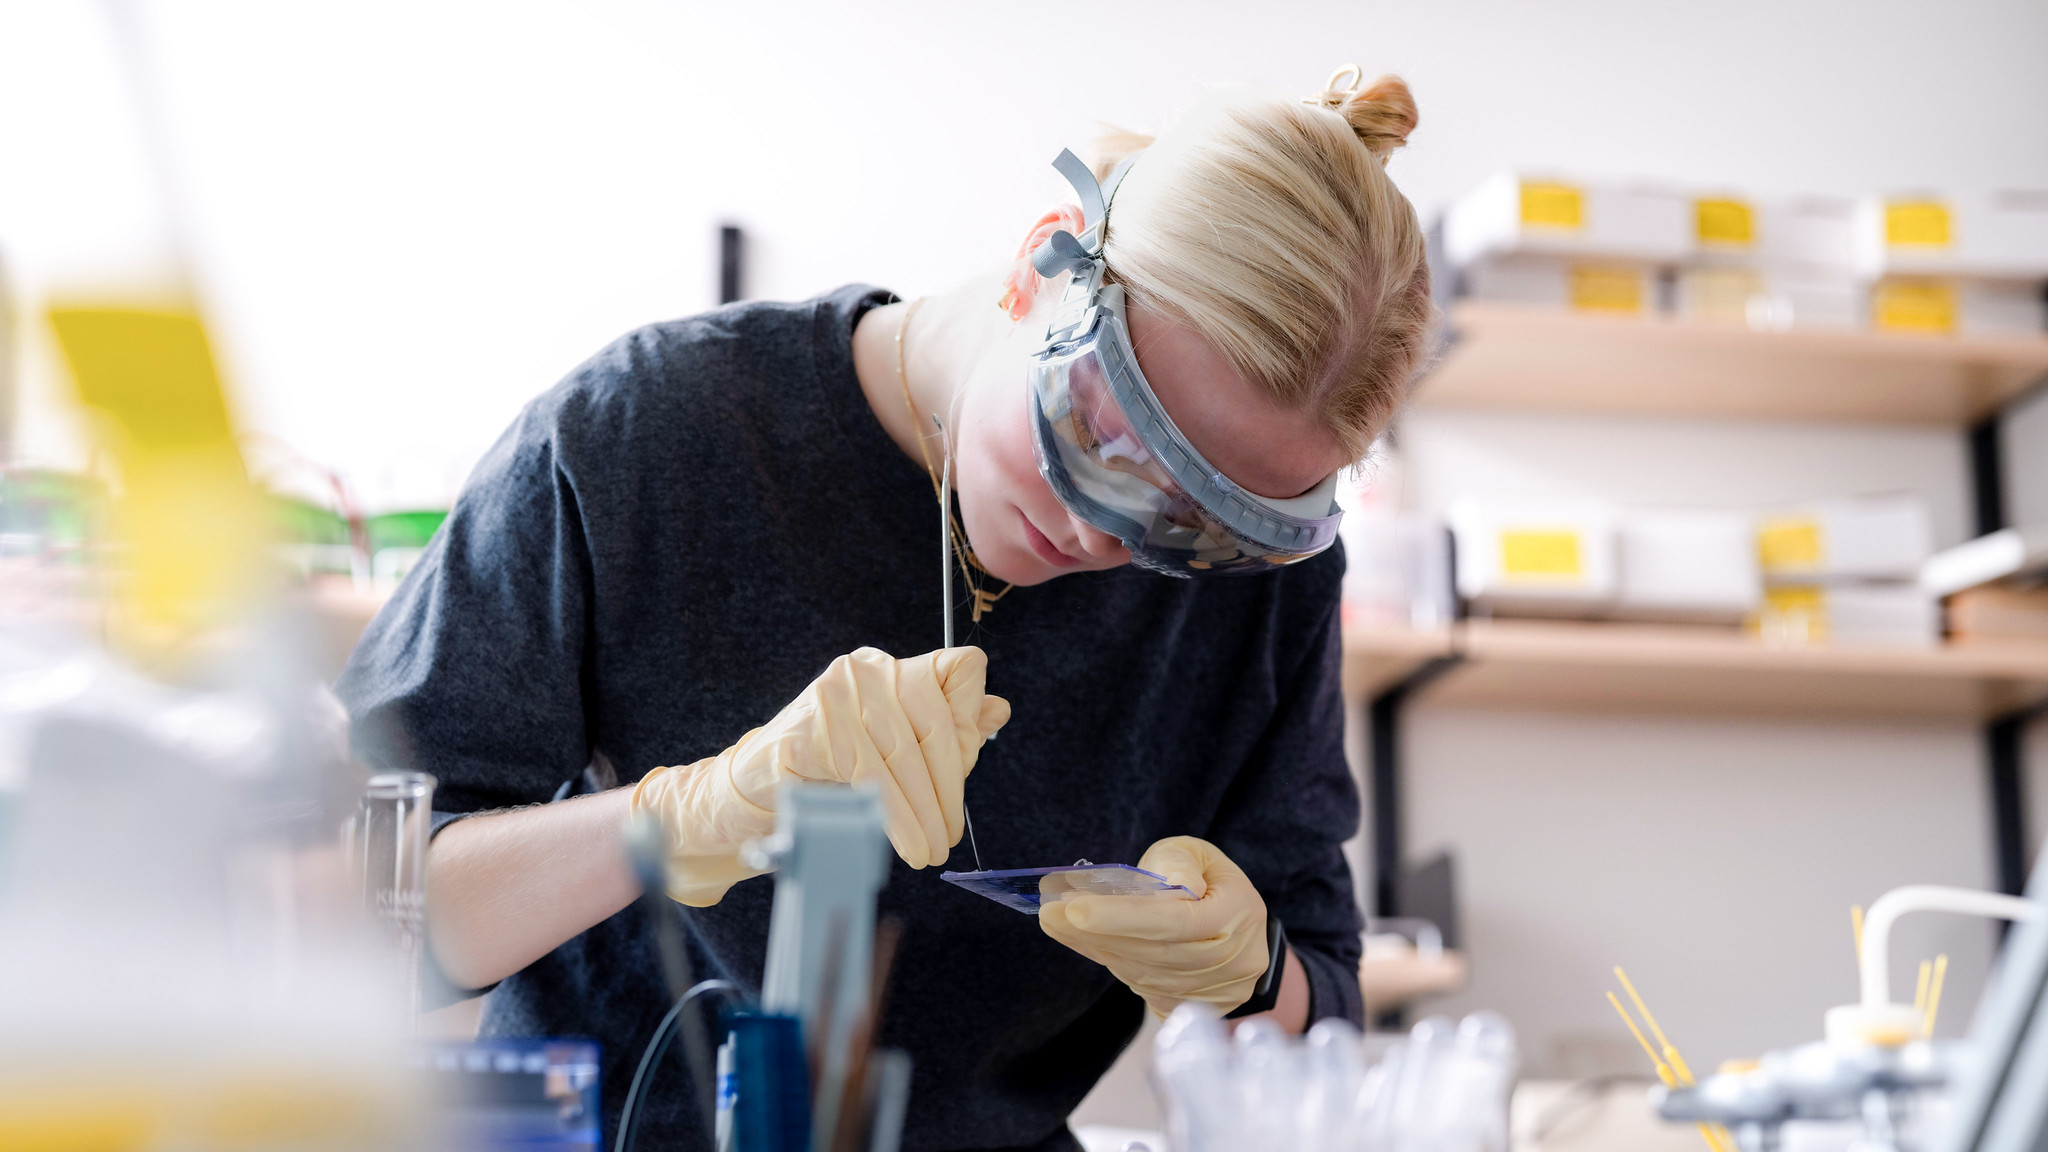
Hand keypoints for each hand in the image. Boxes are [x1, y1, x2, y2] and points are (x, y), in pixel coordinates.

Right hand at [631, 646, 1009, 904]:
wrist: (744, 800)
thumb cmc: (824, 779)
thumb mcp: (893, 754)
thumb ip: (945, 733)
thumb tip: (998, 710)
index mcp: (892, 670)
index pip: (958, 670)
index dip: (969, 720)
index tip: (963, 774)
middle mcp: (866, 671)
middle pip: (934, 720)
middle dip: (949, 787)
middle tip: (946, 837)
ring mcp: (834, 696)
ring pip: (902, 753)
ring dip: (923, 812)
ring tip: (928, 850)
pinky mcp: (809, 730)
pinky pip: (869, 775)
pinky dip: (894, 816)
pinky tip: (904, 842)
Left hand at [1039, 836, 1270, 1017]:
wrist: (1240, 934)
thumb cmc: (1212, 884)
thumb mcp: (1201, 856)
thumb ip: (1180, 862)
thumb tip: (1169, 884)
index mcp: (1237, 916)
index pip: (1176, 922)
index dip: (1124, 917)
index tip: (1075, 909)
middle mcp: (1229, 962)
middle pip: (1153, 952)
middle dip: (1096, 932)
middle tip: (1051, 912)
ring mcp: (1210, 992)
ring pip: (1142, 973)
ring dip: (1095, 947)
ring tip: (1057, 922)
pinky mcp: (1188, 1006)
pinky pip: (1139, 986)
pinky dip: (1109, 960)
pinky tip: (1082, 939)